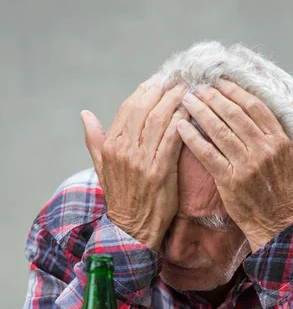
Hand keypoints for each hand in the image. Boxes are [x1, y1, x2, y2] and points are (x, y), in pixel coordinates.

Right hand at [81, 81, 188, 250]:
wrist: (132, 228)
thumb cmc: (121, 196)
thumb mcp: (101, 167)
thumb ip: (94, 139)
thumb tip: (85, 114)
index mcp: (111, 145)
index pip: (128, 108)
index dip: (145, 92)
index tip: (159, 82)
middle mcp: (124, 149)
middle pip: (145, 109)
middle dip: (162, 91)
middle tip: (178, 81)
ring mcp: (142, 160)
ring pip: (160, 120)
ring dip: (175, 102)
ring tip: (188, 91)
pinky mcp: (160, 171)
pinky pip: (173, 139)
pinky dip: (182, 123)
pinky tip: (191, 114)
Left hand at [177, 80, 292, 252]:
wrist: (277, 224)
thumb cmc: (287, 191)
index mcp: (279, 140)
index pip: (254, 107)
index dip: (235, 92)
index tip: (220, 83)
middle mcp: (263, 149)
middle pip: (233, 114)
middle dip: (213, 98)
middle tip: (197, 87)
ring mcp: (246, 164)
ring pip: (219, 131)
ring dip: (200, 112)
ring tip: (187, 100)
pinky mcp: (229, 180)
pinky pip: (208, 154)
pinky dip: (193, 139)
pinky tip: (181, 127)